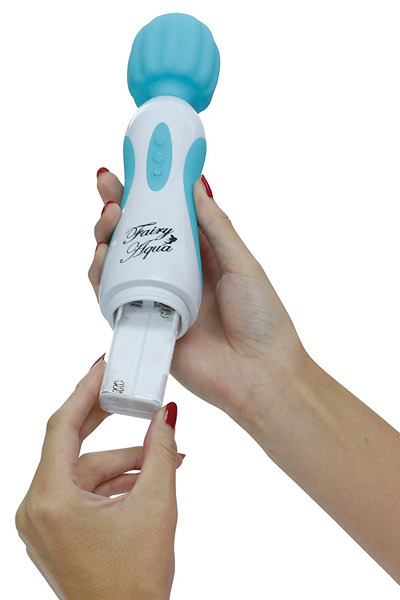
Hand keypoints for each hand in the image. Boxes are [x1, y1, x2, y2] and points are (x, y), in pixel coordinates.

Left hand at [15, 358, 182, 599]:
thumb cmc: (134, 583)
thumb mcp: (156, 505)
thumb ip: (160, 452)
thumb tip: (166, 416)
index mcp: (51, 499)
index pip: (62, 426)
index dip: (85, 391)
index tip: (102, 368)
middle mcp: (36, 508)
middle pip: (73, 447)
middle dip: (107, 423)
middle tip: (131, 396)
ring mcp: (42, 522)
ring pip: (84, 471)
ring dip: (123, 464)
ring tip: (163, 462)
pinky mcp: (54, 531)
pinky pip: (82, 491)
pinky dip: (112, 484)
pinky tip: (146, 481)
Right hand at [89, 170, 306, 427]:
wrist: (260, 375)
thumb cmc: (262, 319)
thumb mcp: (242, 263)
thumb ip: (216, 226)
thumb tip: (195, 184)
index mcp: (200, 255)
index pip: (166, 216)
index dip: (147, 192)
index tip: (134, 166)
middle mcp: (173, 274)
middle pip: (135, 236)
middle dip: (117, 207)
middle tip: (108, 185)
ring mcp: (156, 298)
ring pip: (117, 263)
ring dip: (106, 237)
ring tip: (110, 217)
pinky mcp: (142, 324)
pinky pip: (112, 297)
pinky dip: (101, 276)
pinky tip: (102, 256)